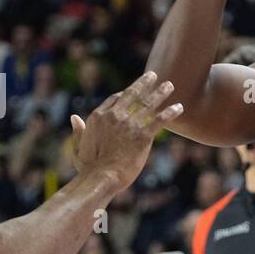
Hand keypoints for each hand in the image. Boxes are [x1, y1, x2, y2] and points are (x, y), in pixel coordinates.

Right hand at [70, 71, 182, 191]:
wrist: (101, 178)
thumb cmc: (88, 168)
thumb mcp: (78, 147)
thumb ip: (78, 131)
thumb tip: (74, 117)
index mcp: (98, 116)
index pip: (115, 98)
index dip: (125, 93)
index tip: (132, 90)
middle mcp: (114, 116)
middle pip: (132, 94)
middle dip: (144, 83)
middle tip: (152, 75)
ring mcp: (129, 124)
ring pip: (148, 104)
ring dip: (160, 93)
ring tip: (169, 85)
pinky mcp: (143, 136)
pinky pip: (160, 120)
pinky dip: (170, 112)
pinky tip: (179, 107)